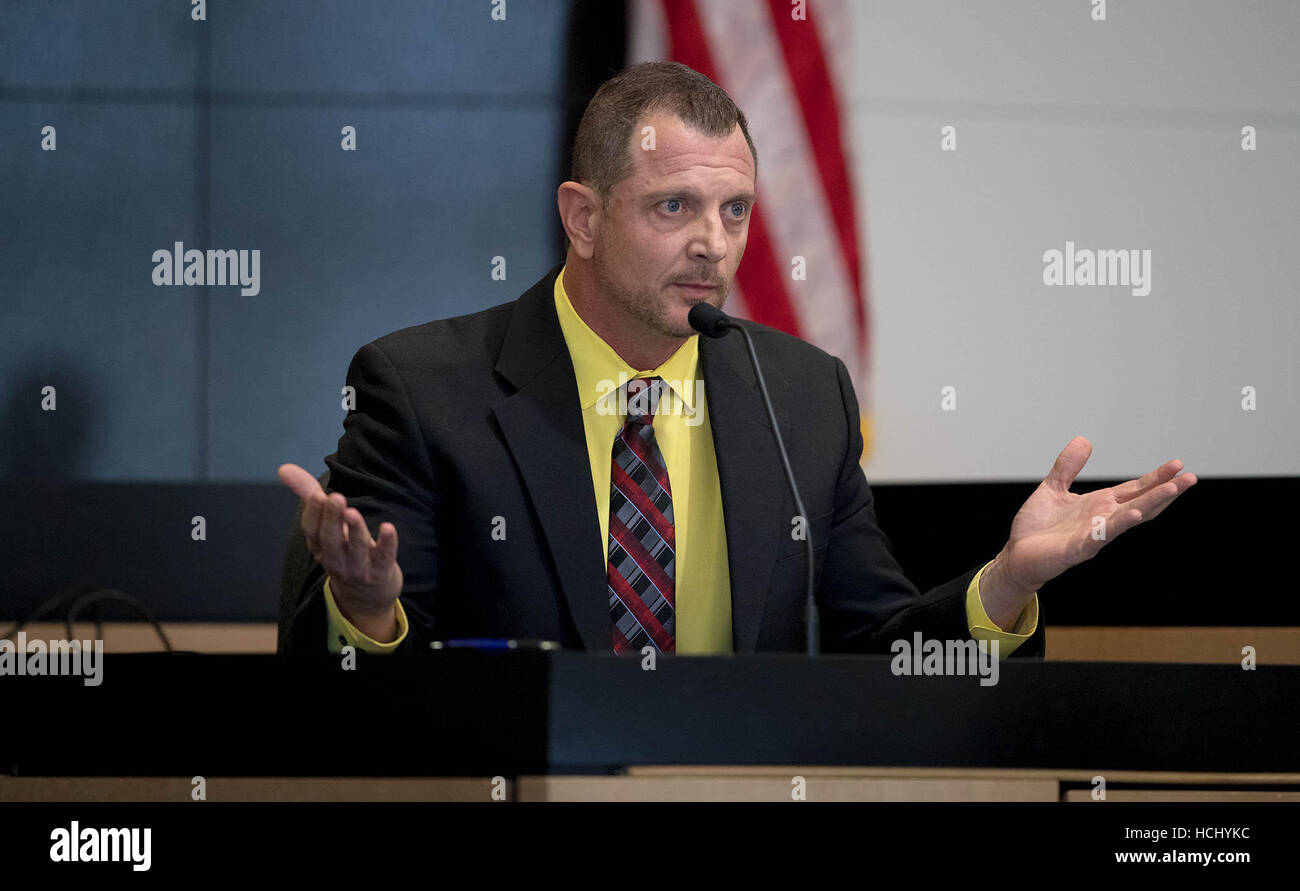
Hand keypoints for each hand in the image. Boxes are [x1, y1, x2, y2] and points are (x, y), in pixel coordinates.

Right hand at [278, 463, 403, 638]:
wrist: (366, 595)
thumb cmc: (344, 550)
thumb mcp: (325, 526)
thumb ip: (308, 495)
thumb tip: (284, 468)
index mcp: (320, 546)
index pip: (311, 531)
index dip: (314, 514)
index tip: (317, 495)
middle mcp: (336, 559)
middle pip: (330, 540)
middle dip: (331, 519)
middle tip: (335, 497)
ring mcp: (358, 568)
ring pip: (355, 550)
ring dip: (354, 530)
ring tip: (353, 511)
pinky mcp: (381, 572)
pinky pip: (384, 558)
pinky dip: (387, 543)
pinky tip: (389, 527)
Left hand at [983, 437, 1196, 626]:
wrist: (1018, 554)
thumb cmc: (1037, 527)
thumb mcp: (1053, 488)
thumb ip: (1067, 467)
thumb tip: (1084, 440)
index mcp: (1100, 505)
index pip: (1135, 489)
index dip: (1156, 477)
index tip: (1178, 464)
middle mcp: (1102, 519)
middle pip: (1141, 502)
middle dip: (1165, 490)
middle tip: (1190, 477)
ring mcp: (1093, 534)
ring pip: (1128, 518)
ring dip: (1151, 503)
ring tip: (1172, 490)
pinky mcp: (1078, 548)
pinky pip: (1101, 536)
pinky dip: (1118, 525)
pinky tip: (1134, 514)